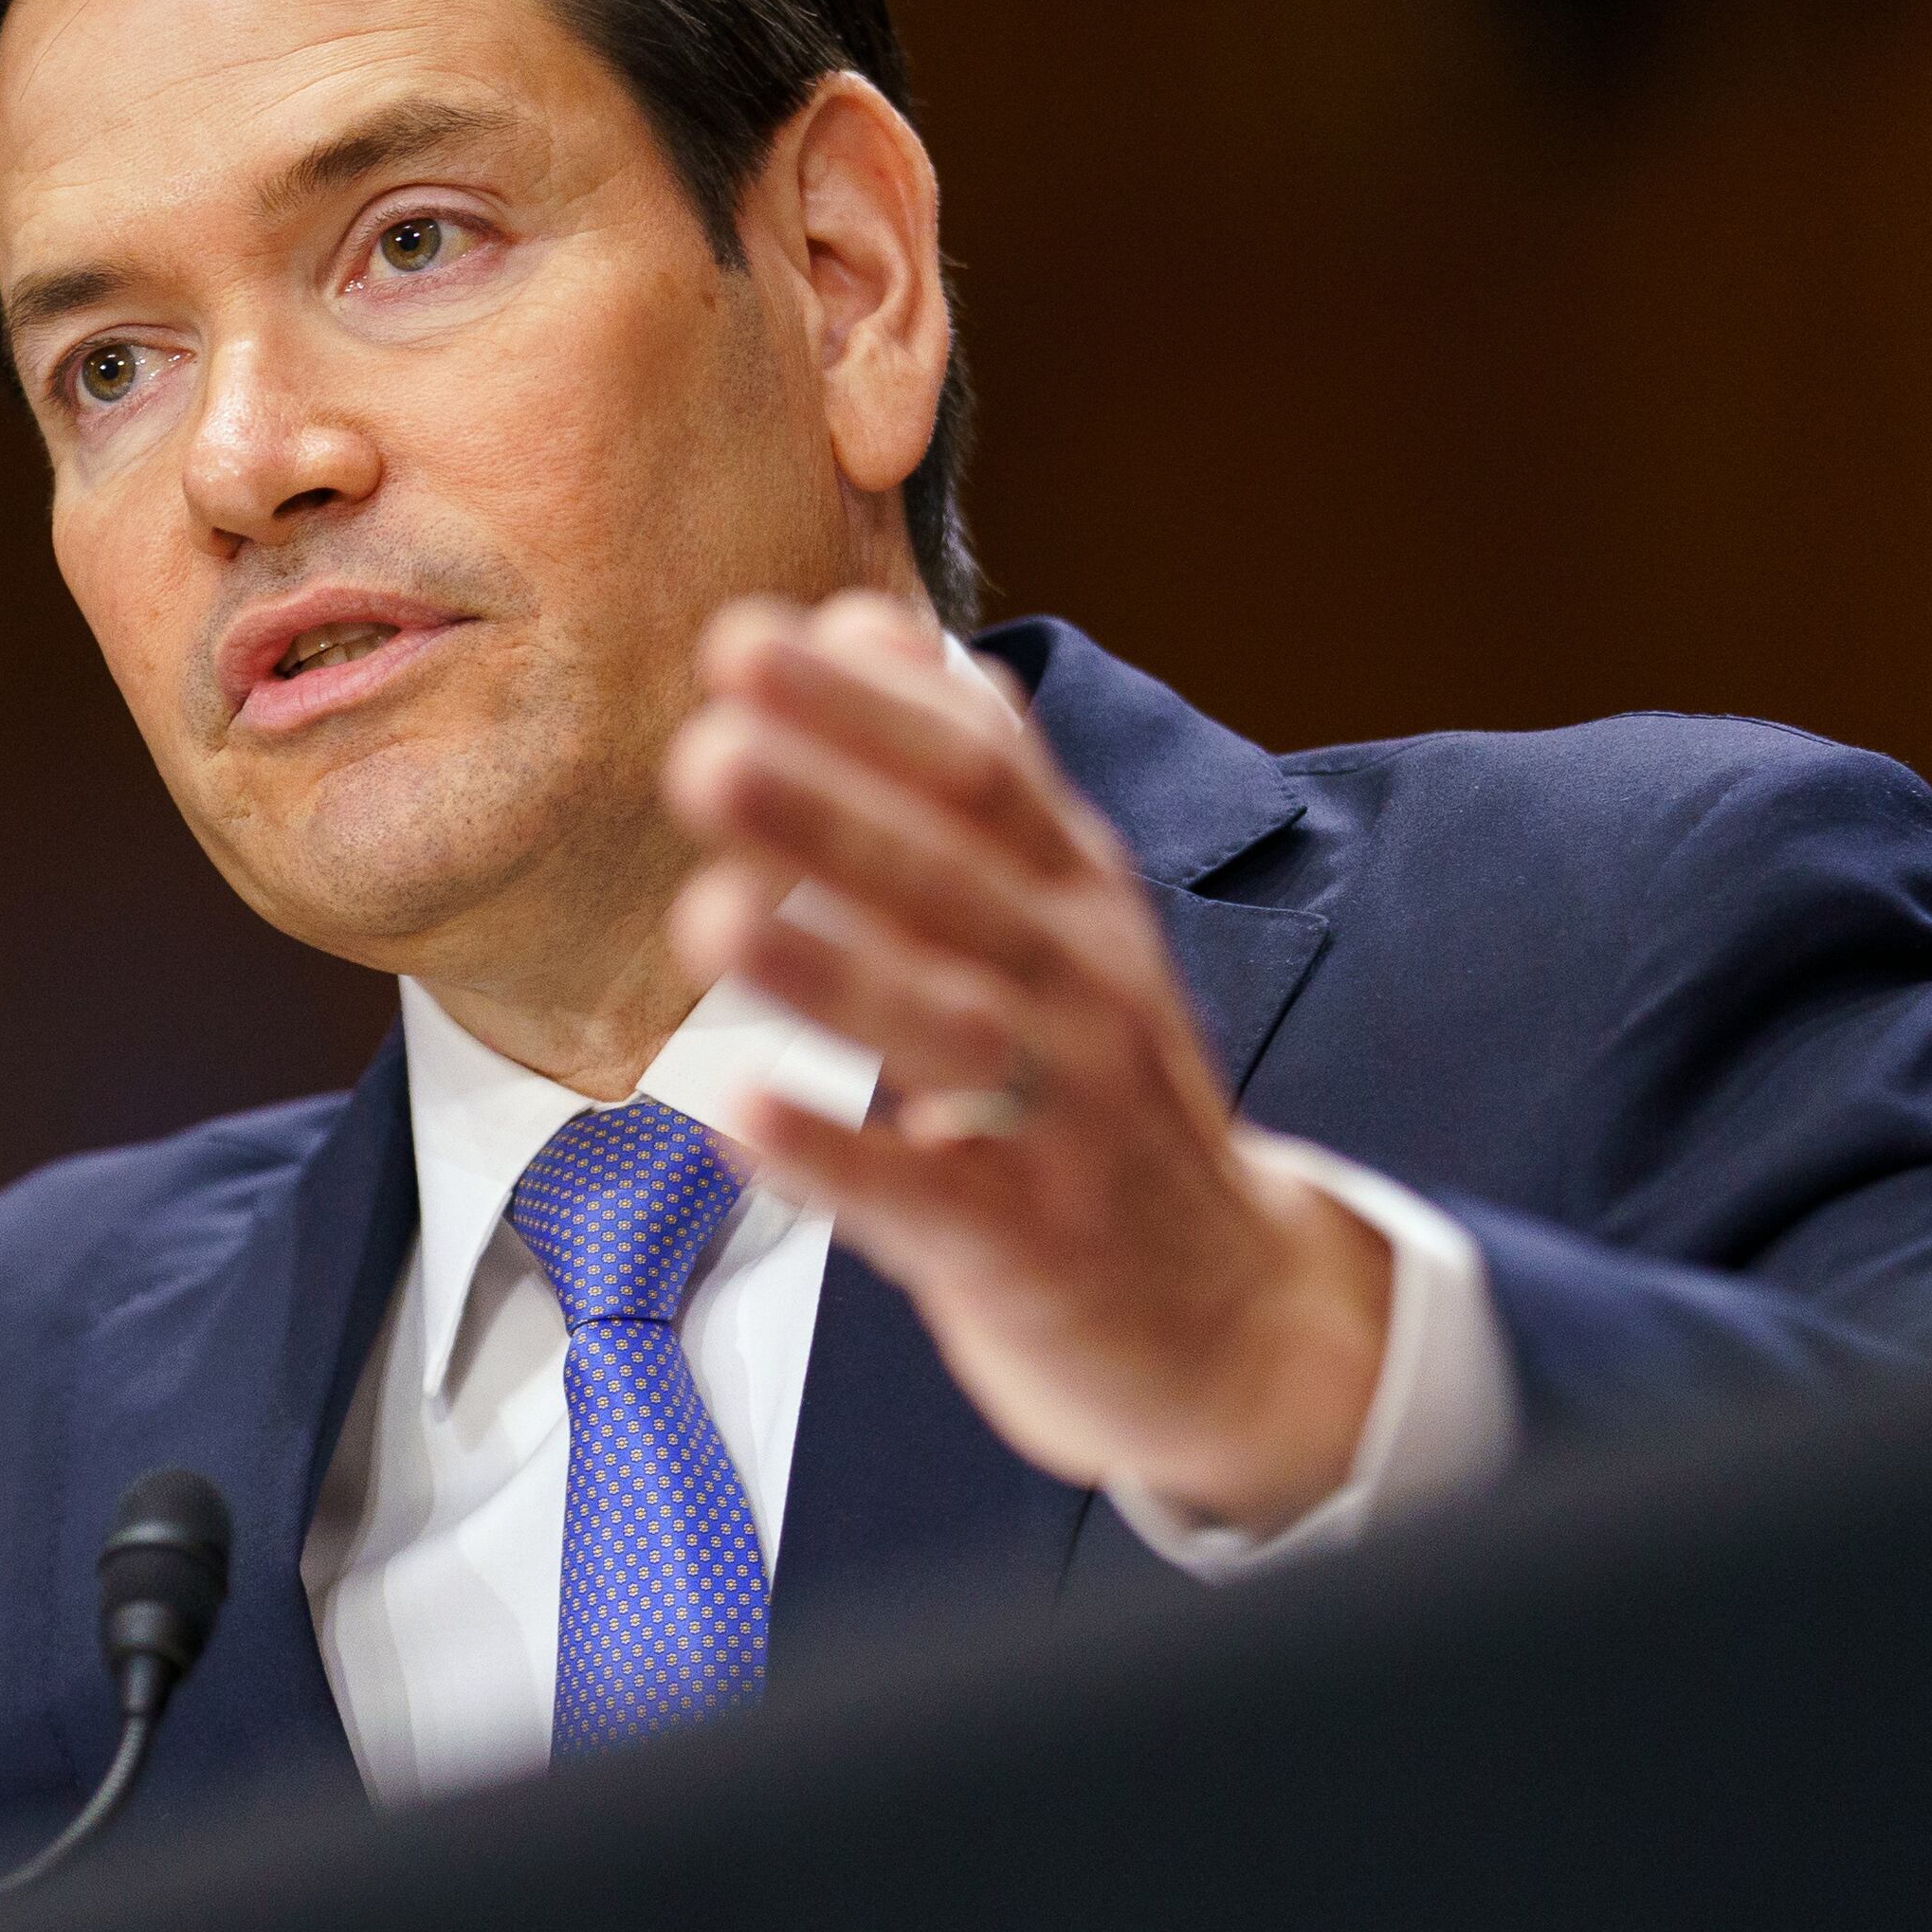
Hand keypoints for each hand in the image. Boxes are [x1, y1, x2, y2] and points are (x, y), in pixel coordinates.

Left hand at [662, 592, 1386, 1530]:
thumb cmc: (1100, 1094)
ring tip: (710, 916)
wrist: (1226, 1310)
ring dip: (830, 973)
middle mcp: (1083, 988)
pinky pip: (926, 1196)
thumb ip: (971, 778)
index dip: (868, 709)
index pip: (981, 775)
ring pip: (950, 1030)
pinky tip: (738, 1114)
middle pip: (960, 887)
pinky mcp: (1031, 1243)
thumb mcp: (1061, 918)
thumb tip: (871, 622)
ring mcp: (1067, 1118)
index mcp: (1077, 896)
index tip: (745, 643)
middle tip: (705, 752)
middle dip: (833, 815)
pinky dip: (834, 1153)